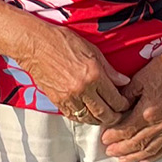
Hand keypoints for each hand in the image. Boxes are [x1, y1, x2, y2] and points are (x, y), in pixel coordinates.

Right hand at [12, 20, 130, 126]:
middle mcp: (83, 89)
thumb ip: (109, 69)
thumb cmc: (63, 41)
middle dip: (116, 117)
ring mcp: (70, 98)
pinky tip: (89, 113)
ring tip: (106, 116)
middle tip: (119, 114)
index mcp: (94, 75)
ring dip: (100, 120)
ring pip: (91, 119)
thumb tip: (124, 81)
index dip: (124, 104)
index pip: (116, 99)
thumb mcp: (92, 50)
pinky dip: (85, 118)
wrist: (35, 45)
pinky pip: (75, 117)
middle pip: (105, 114)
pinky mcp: (58, 102)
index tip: (126, 103)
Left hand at [101, 50, 161, 161]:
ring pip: (149, 149)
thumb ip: (127, 94)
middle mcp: (159, 124)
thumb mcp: (141, 78)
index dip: (114, 135)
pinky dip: (154, 156)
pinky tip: (144, 160)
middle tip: (109, 151)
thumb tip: (117, 106)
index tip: (104, 139)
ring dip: (134, 156)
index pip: (126, 129)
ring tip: (122, 160)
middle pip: (136, 142)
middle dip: (121, 149)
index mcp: (147, 111)